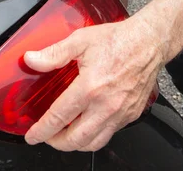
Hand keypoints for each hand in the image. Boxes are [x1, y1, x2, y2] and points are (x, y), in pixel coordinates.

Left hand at [23, 17, 162, 151]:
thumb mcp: (81, 40)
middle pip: (75, 140)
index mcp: (90, 87)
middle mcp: (106, 105)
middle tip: (48, 136)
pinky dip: (96, 135)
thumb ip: (55, 53)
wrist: (149, 41)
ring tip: (66, 135)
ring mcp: (120, 112)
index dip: (42, 130)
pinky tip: (89, 123)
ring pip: (94, 143)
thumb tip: (32, 59)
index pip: (58, 118)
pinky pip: (110, 133)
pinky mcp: (132, 114)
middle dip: (56, 143)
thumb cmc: (119, 39)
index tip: (33, 135)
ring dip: (76, 143)